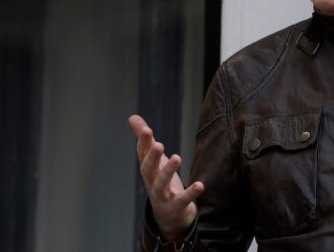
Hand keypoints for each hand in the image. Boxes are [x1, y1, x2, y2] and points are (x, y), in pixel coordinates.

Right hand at [128, 115, 203, 240]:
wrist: (168, 216)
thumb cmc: (160, 182)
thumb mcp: (154, 161)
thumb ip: (146, 140)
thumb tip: (132, 117)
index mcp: (148, 170)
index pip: (142, 155)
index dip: (143, 142)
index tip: (146, 129)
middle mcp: (152, 182)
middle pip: (148, 170)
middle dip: (152, 157)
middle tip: (159, 144)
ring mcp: (163, 196)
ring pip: (162, 184)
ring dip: (168, 171)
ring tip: (177, 158)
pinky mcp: (176, 206)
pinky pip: (183, 200)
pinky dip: (191, 193)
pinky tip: (200, 185)